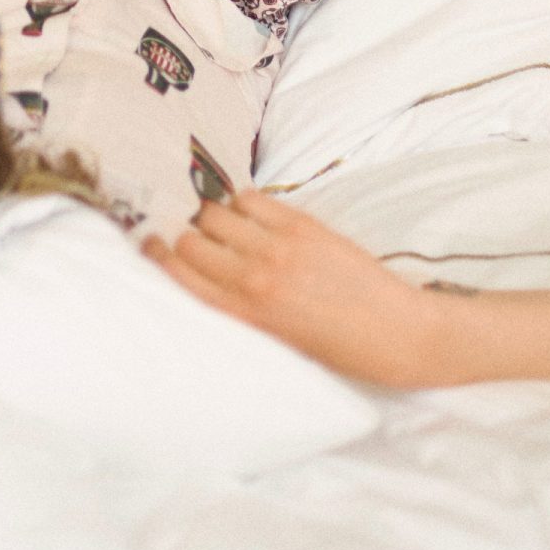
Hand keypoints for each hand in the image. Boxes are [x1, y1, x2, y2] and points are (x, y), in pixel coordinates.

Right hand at [145, 191, 435, 388]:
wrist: (399, 337)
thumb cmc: (338, 351)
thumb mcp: (277, 343)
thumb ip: (239, 310)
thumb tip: (208, 277)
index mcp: (244, 316)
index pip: (178, 274)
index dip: (158, 254)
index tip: (150, 244)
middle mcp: (254, 278)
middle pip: (191, 238)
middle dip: (186, 236)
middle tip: (191, 236)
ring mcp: (278, 248)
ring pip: (215, 212)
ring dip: (212, 217)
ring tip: (223, 225)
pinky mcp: (303, 226)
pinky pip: (250, 198)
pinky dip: (243, 203)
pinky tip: (251, 215)